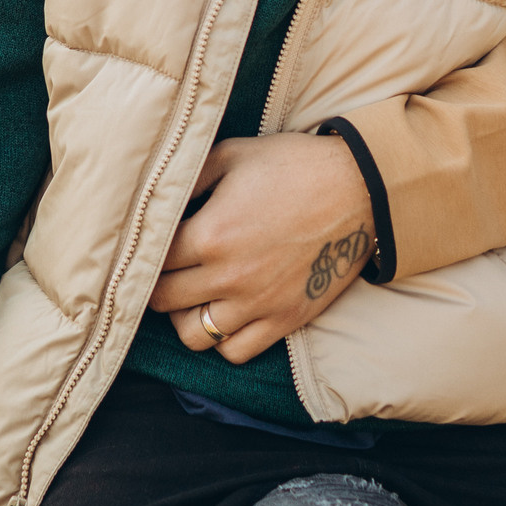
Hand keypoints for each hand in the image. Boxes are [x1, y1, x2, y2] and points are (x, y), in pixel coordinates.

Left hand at [147, 133, 373, 364]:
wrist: (359, 189)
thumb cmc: (293, 165)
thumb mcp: (233, 154)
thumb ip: (190, 177)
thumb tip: (160, 196)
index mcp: (209, 234)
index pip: (151, 260)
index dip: (145, 251)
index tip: (151, 244)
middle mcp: (228, 277)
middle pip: (163, 301)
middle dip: (157, 285)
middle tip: (166, 270)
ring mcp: (258, 304)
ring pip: (195, 335)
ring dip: (185, 316)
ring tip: (194, 296)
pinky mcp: (285, 319)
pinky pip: (237, 351)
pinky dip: (224, 338)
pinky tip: (227, 313)